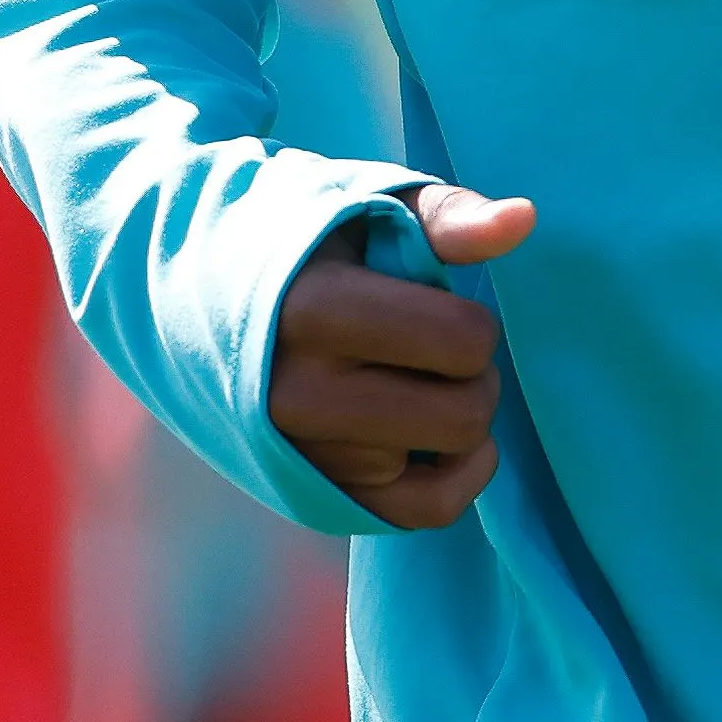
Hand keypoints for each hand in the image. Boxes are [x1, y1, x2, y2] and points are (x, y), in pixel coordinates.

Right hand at [270, 184, 533, 530]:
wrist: (198, 307)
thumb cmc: (303, 249)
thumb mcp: (364, 210)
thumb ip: (446, 217)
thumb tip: (523, 219)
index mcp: (315, 312)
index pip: (464, 342)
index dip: (470, 321)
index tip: (433, 307)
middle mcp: (303, 395)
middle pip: (465, 412)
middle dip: (474, 374)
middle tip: (437, 350)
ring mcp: (308, 455)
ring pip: (452, 456)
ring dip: (458, 417)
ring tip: (416, 381)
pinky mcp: (318, 495)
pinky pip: (426, 512)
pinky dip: (457, 476)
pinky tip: (444, 440)